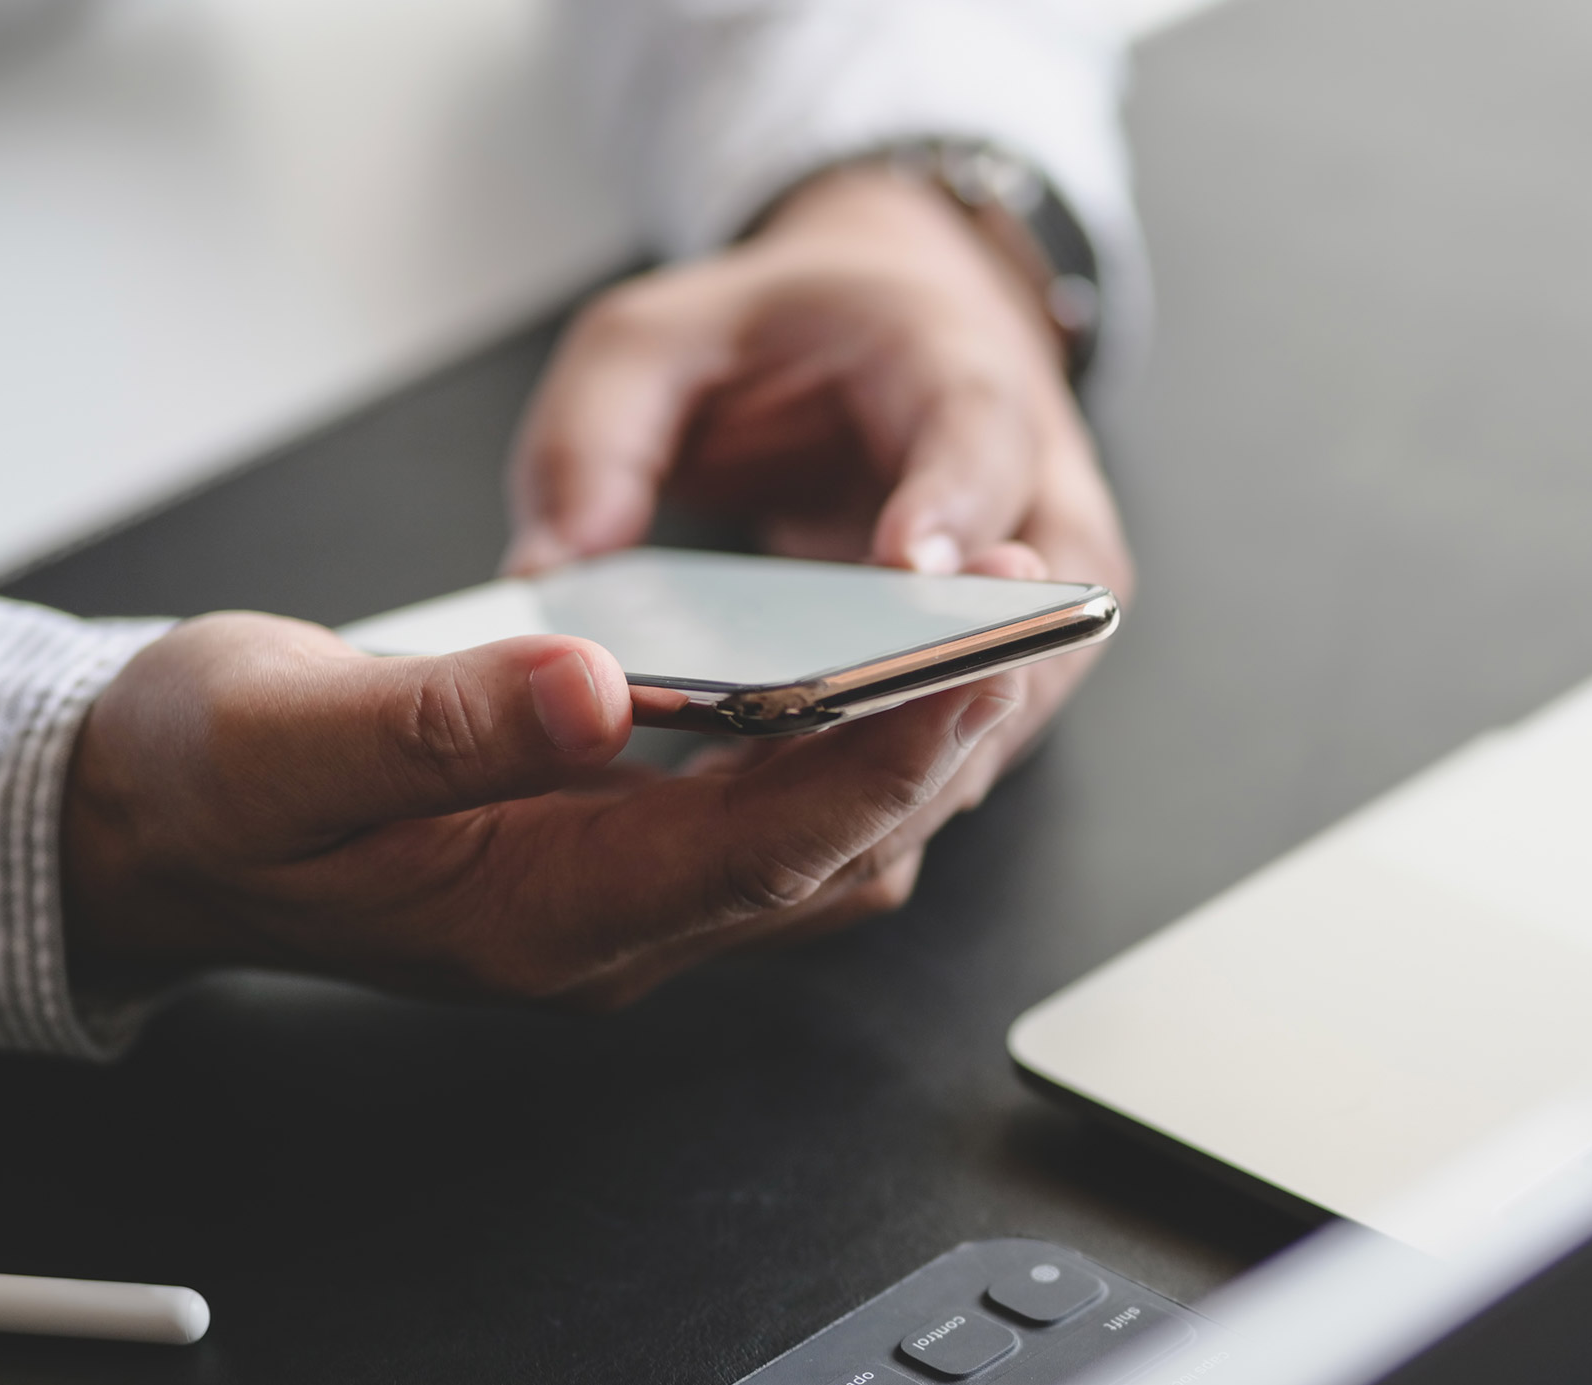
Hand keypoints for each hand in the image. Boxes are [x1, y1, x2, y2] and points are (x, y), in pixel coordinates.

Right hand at [61, 613, 1020, 1009]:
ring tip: (970, 634)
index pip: (761, 853)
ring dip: (897, 759)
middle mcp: (604, 935)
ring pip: (813, 854)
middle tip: (1019, 628)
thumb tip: (589, 683)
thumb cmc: (205, 777)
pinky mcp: (615, 865)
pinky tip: (854, 671)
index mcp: (539, 918)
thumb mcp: (287, 731)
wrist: (148, 825)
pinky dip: (832, 757)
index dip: (880, 764)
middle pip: (823, 860)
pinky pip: (767, 828)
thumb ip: (436, 717)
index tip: (972, 668)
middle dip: (930, 755)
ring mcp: (617, 910)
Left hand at [507, 165, 1132, 852]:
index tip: (908, 566)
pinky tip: (777, 838)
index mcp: (955, 372)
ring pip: (1010, 708)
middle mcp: (1033, 494)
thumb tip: (551, 572)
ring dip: (909, 773)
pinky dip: (884, 798)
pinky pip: (965, 752)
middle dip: (939, 693)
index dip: (949, 505)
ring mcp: (1040, 599)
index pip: (977, 438)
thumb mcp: (658, 338)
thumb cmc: (784, 338)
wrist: (885, 347)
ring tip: (782, 824)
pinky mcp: (1010, 677)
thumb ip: (595, 434)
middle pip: (1031, 608)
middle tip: (832, 753)